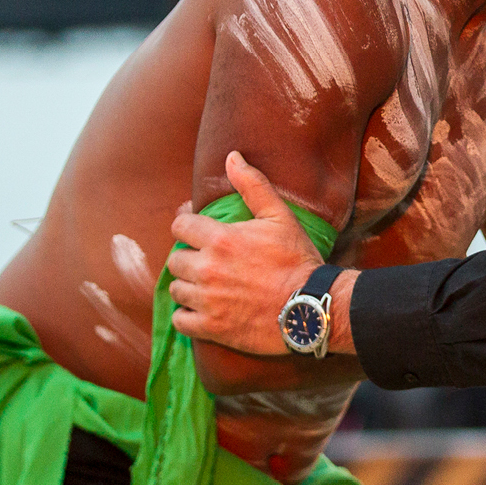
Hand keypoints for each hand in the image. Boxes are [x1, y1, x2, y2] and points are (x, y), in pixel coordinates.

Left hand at [167, 151, 325, 355]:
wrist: (311, 307)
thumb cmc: (296, 259)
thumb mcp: (280, 216)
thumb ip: (252, 185)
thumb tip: (231, 157)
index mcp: (220, 239)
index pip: (180, 227)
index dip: (188, 227)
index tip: (198, 231)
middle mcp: (207, 269)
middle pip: (175, 260)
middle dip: (188, 258)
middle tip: (208, 261)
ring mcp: (207, 301)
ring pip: (176, 290)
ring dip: (188, 286)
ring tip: (207, 286)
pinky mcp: (211, 328)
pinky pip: (180, 321)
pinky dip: (187, 316)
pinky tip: (203, 310)